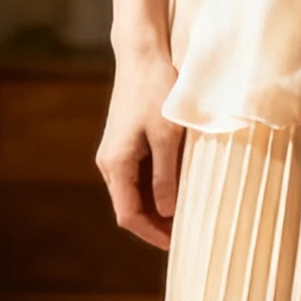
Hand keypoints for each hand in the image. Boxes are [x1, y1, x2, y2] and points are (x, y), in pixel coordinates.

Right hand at [102, 0, 182, 249]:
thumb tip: (167, 212)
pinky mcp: (127, 142)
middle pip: (131, 207)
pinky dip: (159, 187)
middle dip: (157, 224)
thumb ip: (167, 176)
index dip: (152, 235)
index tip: (177, 246)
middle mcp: (111, 162)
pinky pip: (142, 175)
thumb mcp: (167, 137)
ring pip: (137, 192)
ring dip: (159, 206)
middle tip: (188, 235)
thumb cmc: (156, 91)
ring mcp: (118, 152)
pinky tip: (182, 189)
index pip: (129, 215)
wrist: (142, 54)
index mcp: (116, 164)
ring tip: (189, 215)